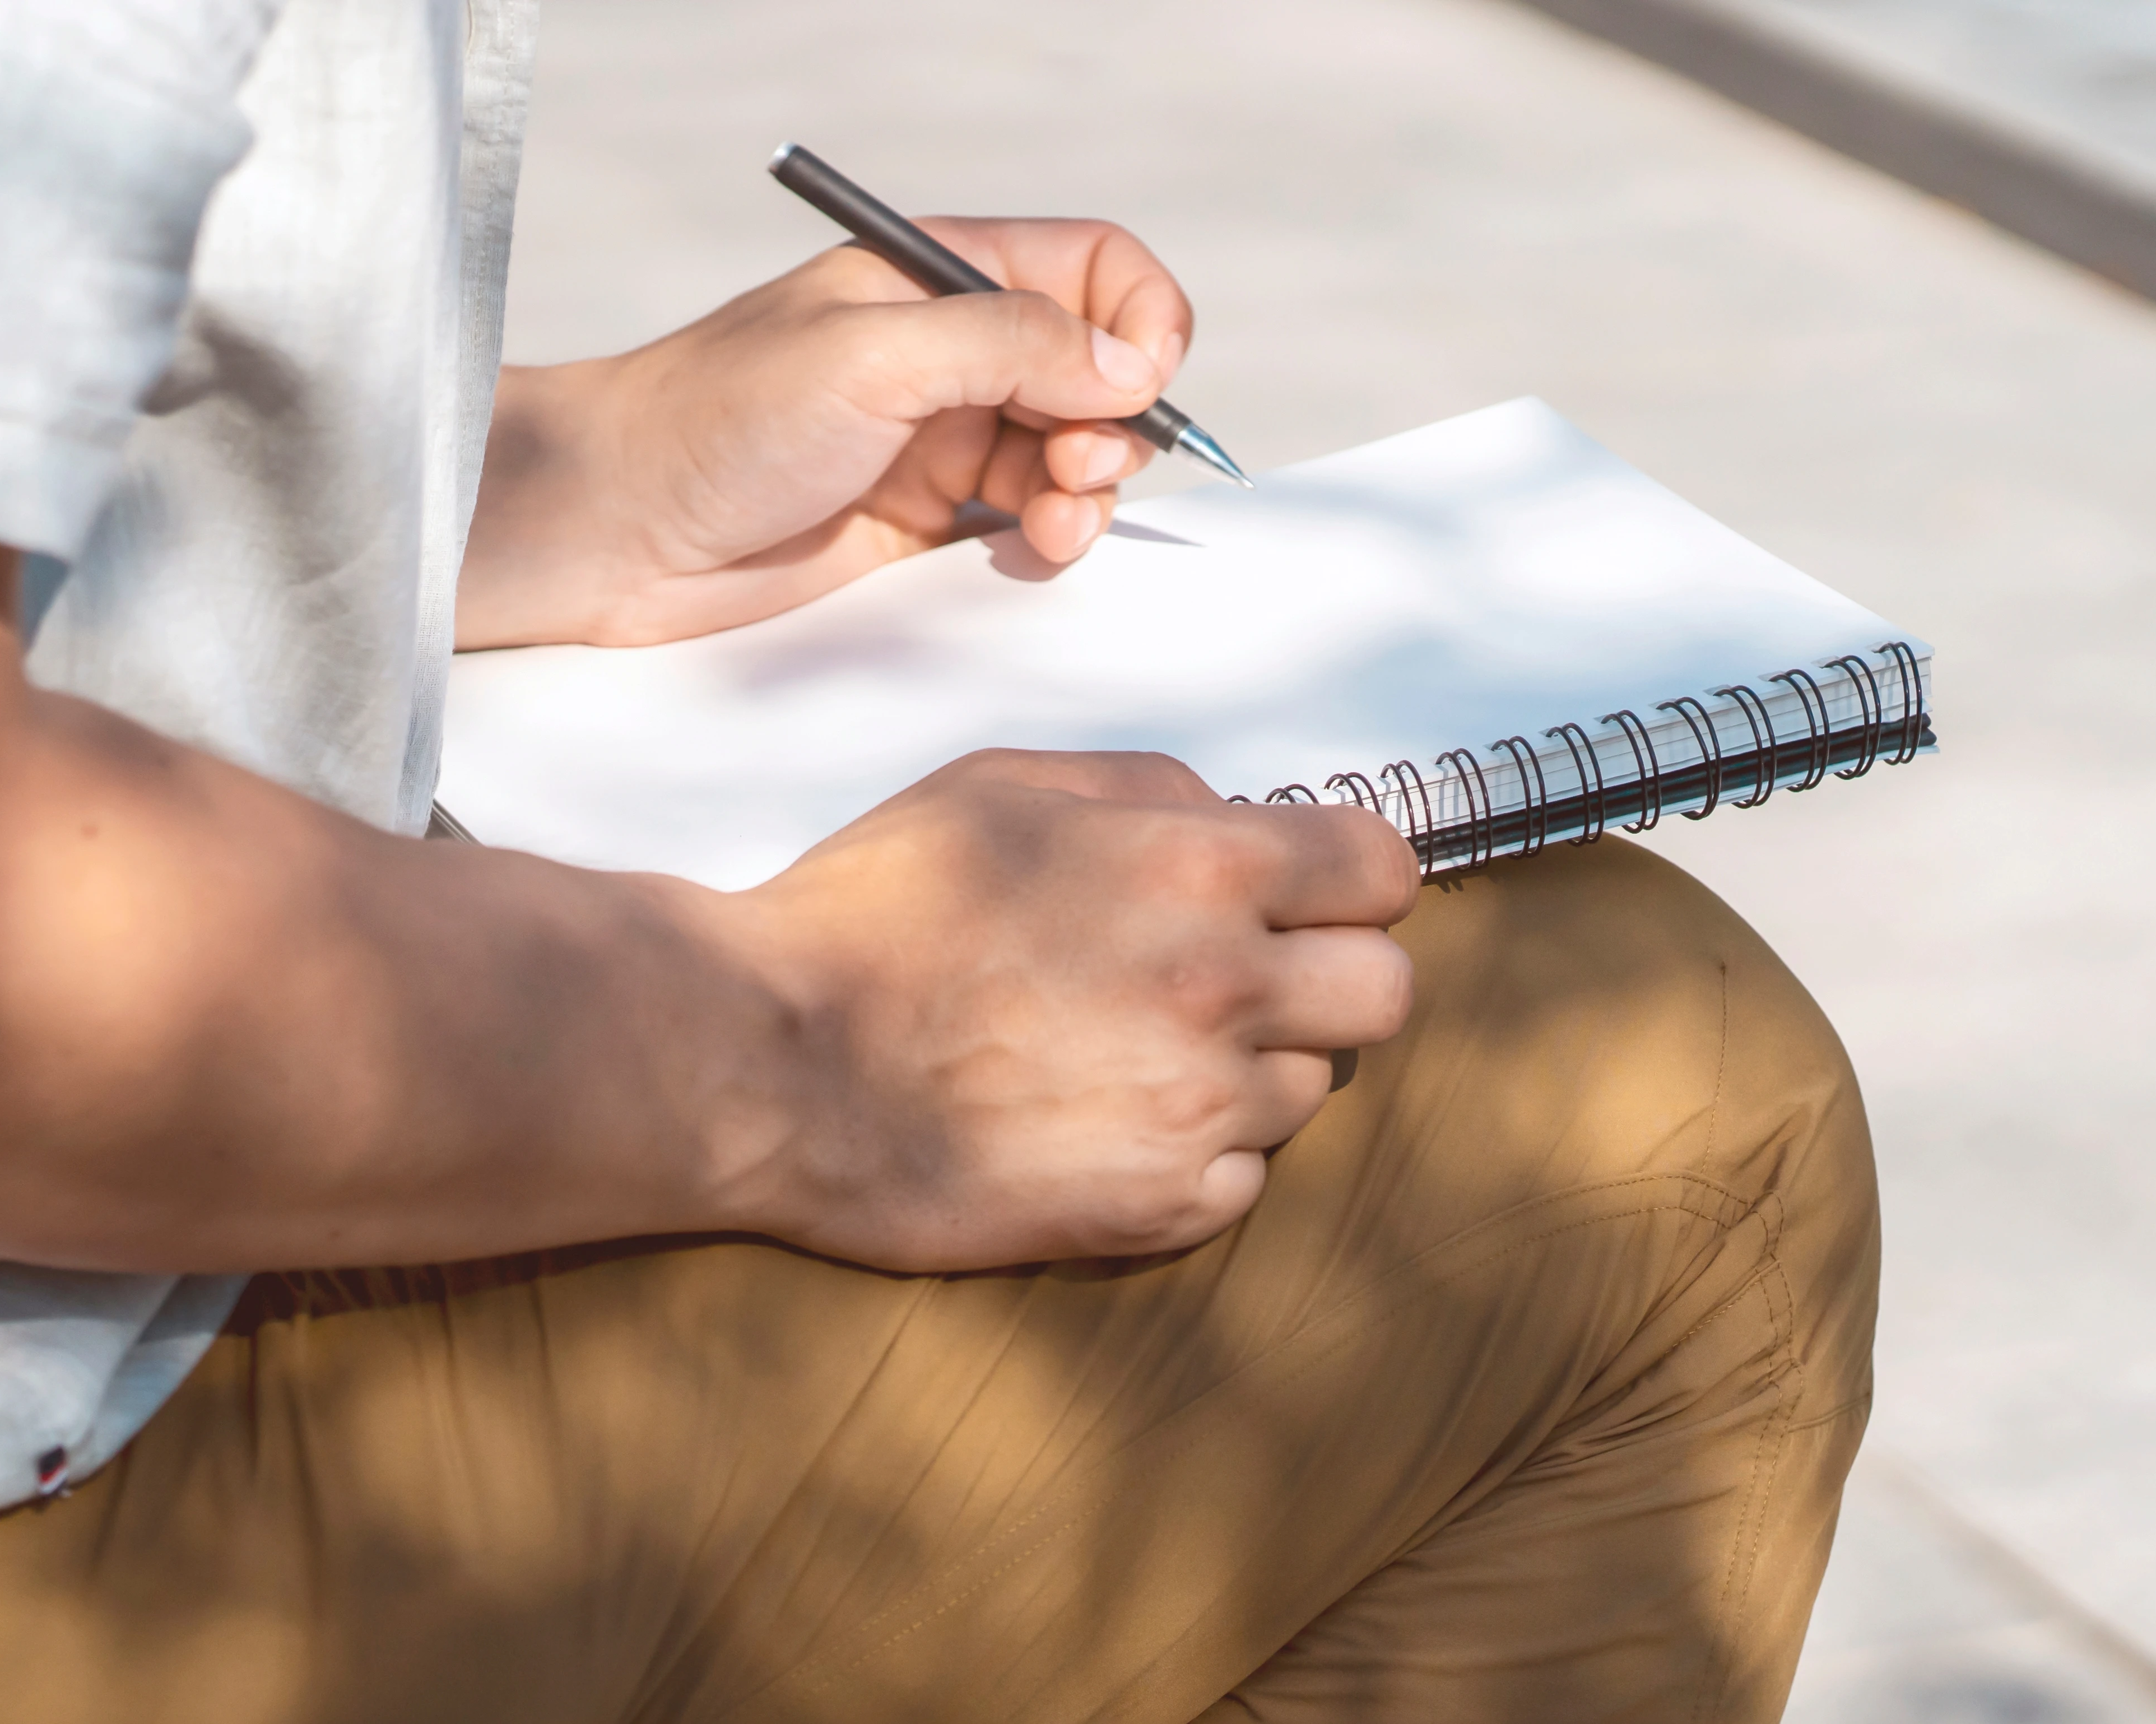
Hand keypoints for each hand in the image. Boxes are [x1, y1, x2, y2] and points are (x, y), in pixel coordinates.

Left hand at [458, 219, 1194, 648]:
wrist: (619, 528)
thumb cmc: (716, 420)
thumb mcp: (874, 355)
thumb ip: (1011, 345)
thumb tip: (1131, 365)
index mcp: (939, 280)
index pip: (1093, 271)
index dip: (1141, 322)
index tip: (1141, 385)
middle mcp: (950, 354)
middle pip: (1098, 372)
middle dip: (1114, 424)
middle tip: (1074, 472)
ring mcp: (938, 440)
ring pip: (1070, 456)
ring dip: (1086, 491)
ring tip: (1047, 525)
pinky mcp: (921, 521)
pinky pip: (1024, 523)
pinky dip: (1047, 537)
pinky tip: (1025, 549)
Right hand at [698, 751, 1417, 1270]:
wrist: (772, 1061)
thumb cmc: (871, 912)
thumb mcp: (1002, 787)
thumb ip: (1147, 789)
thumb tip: (1240, 816)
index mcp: (1196, 868)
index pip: (1383, 873)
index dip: (1343, 878)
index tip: (1302, 893)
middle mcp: (1223, 990)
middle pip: (1382, 995)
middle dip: (1325, 976)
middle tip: (1236, 977)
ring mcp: (1197, 1111)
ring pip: (1306, 1091)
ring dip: (1246, 1069)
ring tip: (1130, 1052)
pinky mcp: (1157, 1209)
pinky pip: (1241, 1182)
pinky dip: (1195, 1156)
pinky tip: (1105, 1123)